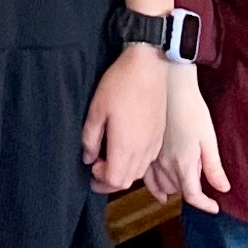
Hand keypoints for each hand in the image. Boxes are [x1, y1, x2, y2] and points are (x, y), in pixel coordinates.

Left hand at [82, 41, 169, 193]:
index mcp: (125, 146)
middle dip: (109, 180)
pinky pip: (148, 159)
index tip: (91, 165)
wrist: (149, 66)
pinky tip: (126, 147)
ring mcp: (153, 143)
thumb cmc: (119, 85)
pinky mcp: (159, 135)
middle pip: (127, 180)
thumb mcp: (96, 110)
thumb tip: (88, 158)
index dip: (100, 179)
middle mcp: (143, 150)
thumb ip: (90, 138)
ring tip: (110, 157)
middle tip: (96, 167)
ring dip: (123, 171)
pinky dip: (135, 162)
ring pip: (138, 172)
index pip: (115, 180)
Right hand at [148, 65, 228, 213]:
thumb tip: (223, 188)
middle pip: (177, 191)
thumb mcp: (208, 137)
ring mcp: (152, 158)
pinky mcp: (144, 149)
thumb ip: (213, 166)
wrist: (168, 86)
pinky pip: (146, 177)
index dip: (205, 205)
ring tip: (182, 187)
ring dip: (173, 189)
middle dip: (189, 192)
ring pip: (162, 186)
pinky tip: (159, 189)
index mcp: (185, 162)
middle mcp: (166, 164)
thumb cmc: (192, 108)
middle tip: (200, 184)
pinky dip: (153, 185)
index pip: (193, 195)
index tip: (214, 208)